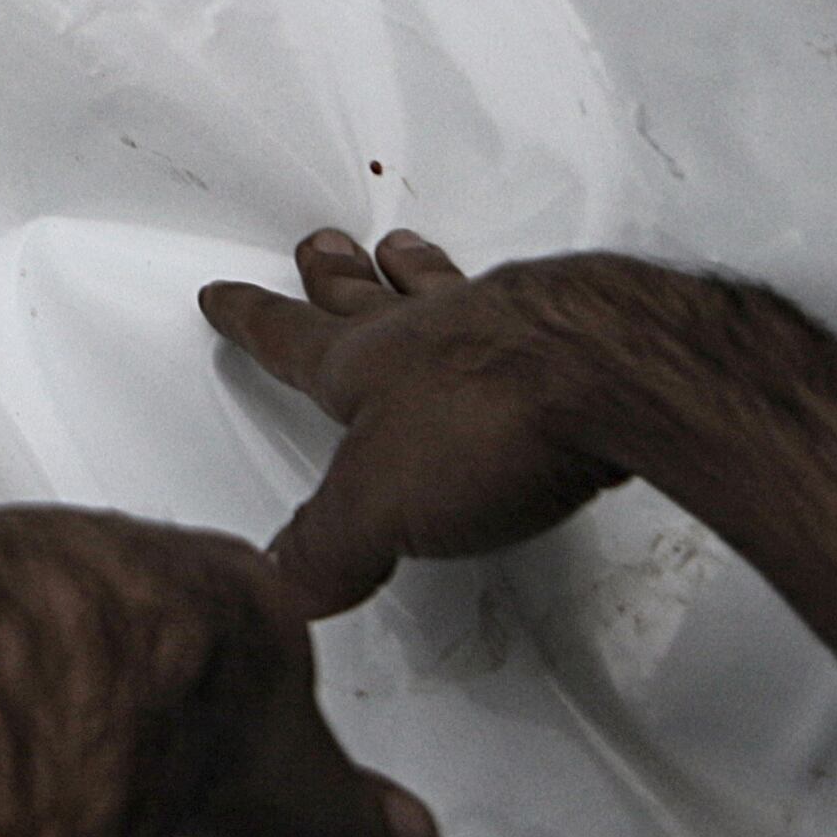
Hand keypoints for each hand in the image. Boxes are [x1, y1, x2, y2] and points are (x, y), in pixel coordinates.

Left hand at [0, 506, 436, 836]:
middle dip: (134, 650)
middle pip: (137, 592)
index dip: (232, 665)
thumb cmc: (189, 722)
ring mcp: (39, 548)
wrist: (74, 686)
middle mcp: (133, 550)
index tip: (218, 701)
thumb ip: (366, 813)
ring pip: (42, 584)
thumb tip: (407, 836)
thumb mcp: (313, 796)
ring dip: (42, 639)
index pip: (246, 613)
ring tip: (49, 723)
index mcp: (235, 586)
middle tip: (129, 722)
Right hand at [205, 229, 836, 805]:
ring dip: (418, 271)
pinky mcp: (576, 334)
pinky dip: (512, 301)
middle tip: (320, 247)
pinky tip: (527, 307)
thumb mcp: (382, 507)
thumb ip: (329, 547)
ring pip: (443, 286)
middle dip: (334, 276)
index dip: (252, 320)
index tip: (224, 295)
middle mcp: (427, 331)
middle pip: (366, 295)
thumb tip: (276, 589)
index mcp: (364, 365)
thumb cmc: (490, 420)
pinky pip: (528, 303)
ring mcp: (504, 322)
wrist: (612, 377)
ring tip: (406, 251)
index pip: (290, 337)